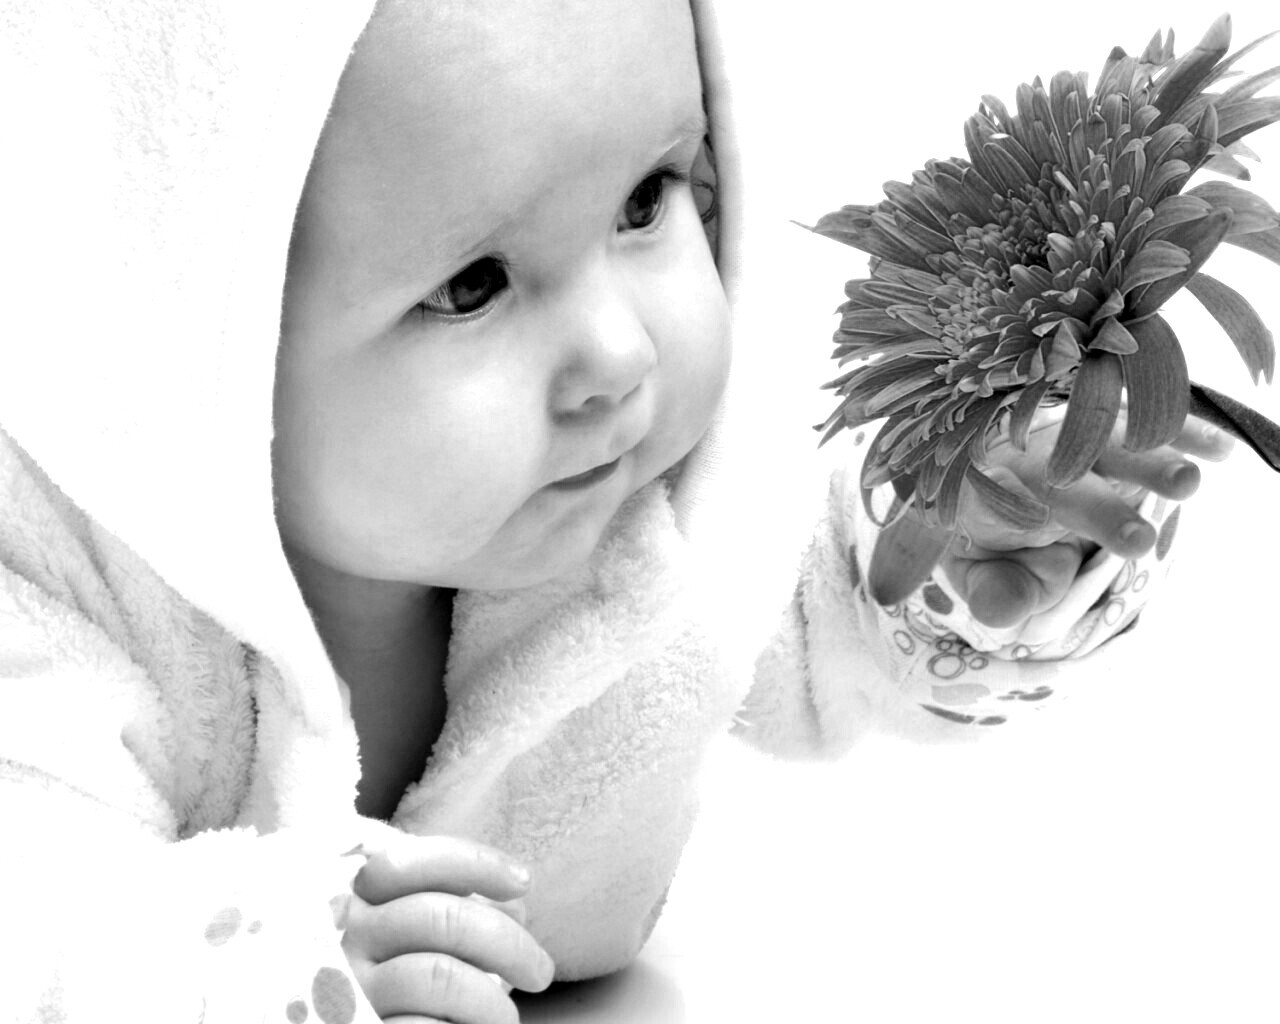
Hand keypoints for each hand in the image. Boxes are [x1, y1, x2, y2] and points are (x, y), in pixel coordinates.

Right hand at [341, 832, 554, 1023]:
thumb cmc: (400, 988)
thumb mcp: (413, 936)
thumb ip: (451, 909)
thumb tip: (515, 907)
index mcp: (355, 900)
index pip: (410, 862)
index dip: (475, 862)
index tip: (523, 883)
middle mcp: (345, 939)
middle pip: (440, 917)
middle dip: (509, 943)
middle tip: (542, 973)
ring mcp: (348, 989)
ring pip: (440, 975)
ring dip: (492, 1000)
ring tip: (507, 1017)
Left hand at [940, 410, 1234, 628]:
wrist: (1011, 490)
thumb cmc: (1003, 544)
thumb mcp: (993, 577)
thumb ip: (996, 594)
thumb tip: (1003, 613)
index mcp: (989, 497)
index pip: (988, 503)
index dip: (1002, 508)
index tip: (1013, 514)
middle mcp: (1030, 462)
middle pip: (1059, 477)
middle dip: (1098, 508)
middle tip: (1137, 542)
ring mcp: (1074, 441)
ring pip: (1107, 444)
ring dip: (1147, 461)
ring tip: (1186, 482)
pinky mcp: (1113, 430)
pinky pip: (1146, 426)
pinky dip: (1181, 433)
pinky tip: (1218, 450)